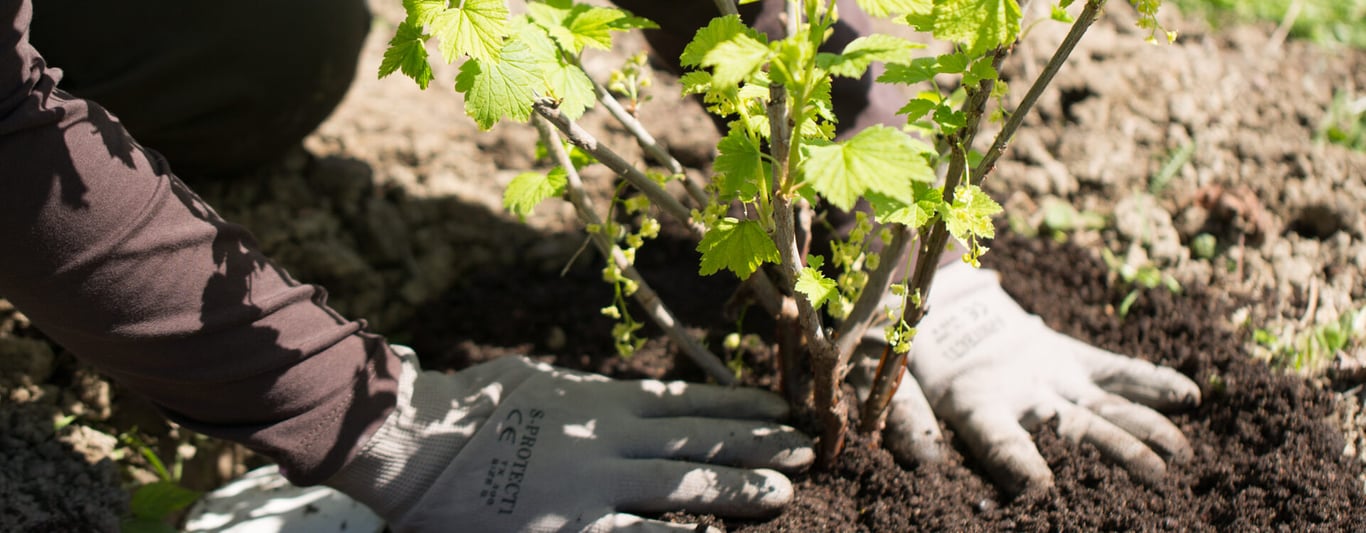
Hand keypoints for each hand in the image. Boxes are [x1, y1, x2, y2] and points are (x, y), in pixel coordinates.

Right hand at [328, 346, 812, 531]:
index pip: (690, 404)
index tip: (784, 411)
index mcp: (602, 402)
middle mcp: (610, 439)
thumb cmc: (474, 407)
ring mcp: (594, 486)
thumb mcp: (543, 382)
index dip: (742, 409)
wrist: (416, 443)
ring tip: (784, 492)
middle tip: (808, 451)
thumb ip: (594, 397)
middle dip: (759, 446)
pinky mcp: (574, 529)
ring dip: (739, 489)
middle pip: (700, 442)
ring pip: (685, 487)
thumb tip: (635, 401)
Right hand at [871, 263, 1199, 494]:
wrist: (929, 302)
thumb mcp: (882, 365)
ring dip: (1141, 428)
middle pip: (1070, 433)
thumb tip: (922, 459)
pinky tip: (1188, 396)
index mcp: (970, 408)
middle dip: (1113, 455)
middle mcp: (1018, 403)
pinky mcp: (1066, 358)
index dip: (1017, 463)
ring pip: (1100, 409)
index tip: (1041, 489)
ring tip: (1181, 452)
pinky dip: (1149, 382)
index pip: (997, 440)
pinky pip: (1113, 371)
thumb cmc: (896, 340)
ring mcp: (1048, 381)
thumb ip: (902, 408)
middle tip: (1155, 480)